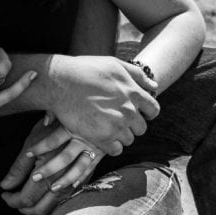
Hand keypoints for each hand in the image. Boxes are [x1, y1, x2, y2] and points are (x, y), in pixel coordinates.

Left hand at [0, 117, 102, 214]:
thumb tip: (5, 186)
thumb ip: (18, 169)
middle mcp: (60, 183)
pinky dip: (55, 203)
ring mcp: (73, 185)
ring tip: (28, 200)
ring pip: (54, 208)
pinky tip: (47, 196)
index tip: (4, 194)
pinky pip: (68, 200)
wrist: (81, 120)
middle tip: (14, 200)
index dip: (12, 200)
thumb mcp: (30, 145)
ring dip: (39, 208)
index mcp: (45, 175)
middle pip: (40, 208)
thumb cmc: (52, 128)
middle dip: (24, 208)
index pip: (25, 198)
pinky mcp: (83, 181)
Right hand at [29, 55, 158, 158]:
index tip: (137, 112)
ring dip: (120, 135)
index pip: (154, 111)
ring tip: (105, 126)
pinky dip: (111, 146)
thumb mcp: (114, 65)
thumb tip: (155, 85)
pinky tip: (101, 136)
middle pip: (141, 128)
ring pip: (129, 140)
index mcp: (134, 93)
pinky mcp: (102, 138)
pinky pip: (116, 150)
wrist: (60, 83)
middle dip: (131, 125)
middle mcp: (128, 111)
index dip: (146, 113)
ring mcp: (116, 126)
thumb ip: (137, 75)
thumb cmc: (86, 70)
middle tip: (116, 119)